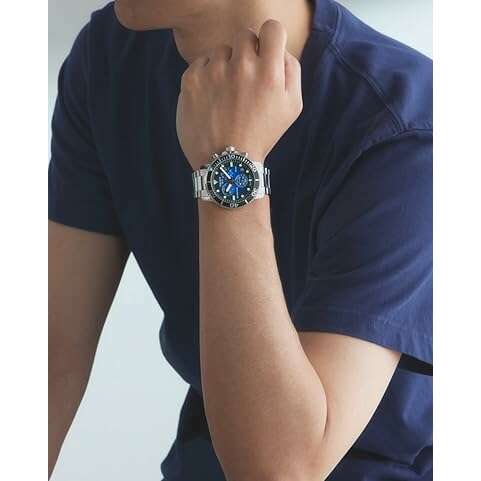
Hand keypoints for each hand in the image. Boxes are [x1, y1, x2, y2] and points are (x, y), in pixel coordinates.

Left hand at [176, 20, 302, 170]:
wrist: (227, 162)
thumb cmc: (262, 134)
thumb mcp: (291, 107)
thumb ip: (291, 70)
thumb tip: (279, 48)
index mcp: (269, 73)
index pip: (272, 28)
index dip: (270, 40)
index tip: (265, 54)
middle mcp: (241, 68)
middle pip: (244, 35)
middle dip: (246, 53)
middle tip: (244, 81)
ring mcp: (213, 72)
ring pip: (221, 50)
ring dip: (225, 66)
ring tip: (227, 95)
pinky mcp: (191, 80)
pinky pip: (201, 63)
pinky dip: (206, 76)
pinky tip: (212, 99)